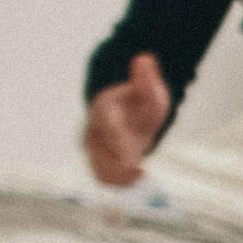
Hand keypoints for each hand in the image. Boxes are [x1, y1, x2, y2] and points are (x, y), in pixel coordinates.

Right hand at [84, 53, 170, 185]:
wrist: (128, 116)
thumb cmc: (139, 103)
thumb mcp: (148, 90)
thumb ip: (145, 79)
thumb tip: (144, 59)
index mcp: (104, 109)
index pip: (106, 124)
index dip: (116, 138)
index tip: (128, 155)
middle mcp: (94, 131)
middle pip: (99, 152)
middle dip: (116, 163)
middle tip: (136, 169)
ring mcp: (95, 149)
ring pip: (100, 168)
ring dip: (118, 177)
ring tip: (139, 176)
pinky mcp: (100, 162)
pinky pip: (105, 178)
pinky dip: (119, 183)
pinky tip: (140, 178)